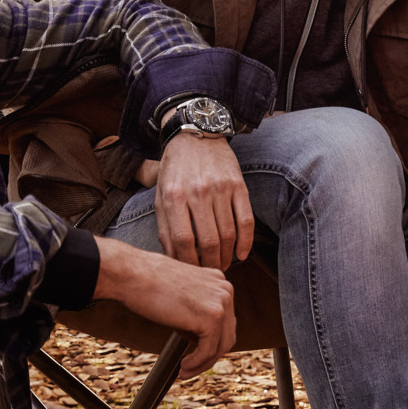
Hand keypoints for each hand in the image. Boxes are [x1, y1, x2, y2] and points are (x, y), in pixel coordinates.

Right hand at [93, 237, 236, 375]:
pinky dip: (197, 363)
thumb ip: (194, 307)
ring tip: (186, 371)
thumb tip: (197, 332)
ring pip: (220, 345)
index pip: (224, 320)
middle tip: (192, 366)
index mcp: (218, 281)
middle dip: (210, 355)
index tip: (197, 353)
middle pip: (226, 333)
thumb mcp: (180, 292)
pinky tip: (184, 367)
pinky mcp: (211, 317)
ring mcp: (221, 303)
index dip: (211, 340)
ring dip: (203, 363)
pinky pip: (209, 350)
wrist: (130, 273)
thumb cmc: (145, 280)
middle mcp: (224, 290)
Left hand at [153, 132, 253, 271]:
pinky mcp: (239, 185)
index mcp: (174, 196)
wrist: (195, 136)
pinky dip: (246, 242)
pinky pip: (246, 220)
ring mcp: (220, 188)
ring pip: (228, 234)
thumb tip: (174, 259)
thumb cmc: (175, 171)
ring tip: (224, 264)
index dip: (189, 262)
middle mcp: (198, 192)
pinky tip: (241, 254)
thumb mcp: (161, 196)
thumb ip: (165, 228)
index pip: (183, 241)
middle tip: (211, 271)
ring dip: (227, 256)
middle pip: (208, 241)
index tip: (193, 272)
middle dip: (210, 263)